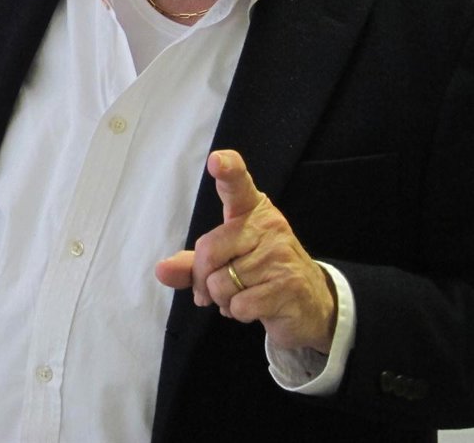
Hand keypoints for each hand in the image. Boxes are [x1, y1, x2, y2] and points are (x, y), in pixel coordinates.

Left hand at [154, 150, 336, 352]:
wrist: (312, 303)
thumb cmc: (260, 272)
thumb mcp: (226, 260)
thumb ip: (191, 263)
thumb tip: (161, 270)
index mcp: (252, 210)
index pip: (238, 184)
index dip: (228, 170)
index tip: (217, 161)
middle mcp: (268, 226)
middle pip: (208, 250)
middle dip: (202, 278)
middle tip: (214, 288)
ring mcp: (280, 255)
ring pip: (220, 284)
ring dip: (222, 299)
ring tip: (243, 294)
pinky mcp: (288, 287)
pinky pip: (239, 305)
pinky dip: (237, 313)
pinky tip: (255, 307)